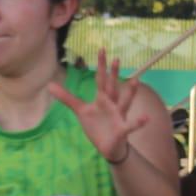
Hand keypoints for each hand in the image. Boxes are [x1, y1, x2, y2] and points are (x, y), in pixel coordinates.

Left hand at [48, 47, 146, 163]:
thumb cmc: (96, 125)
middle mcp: (112, 104)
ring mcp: (119, 116)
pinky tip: (145, 118)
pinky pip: (131, 125)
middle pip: (112, 86)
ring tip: (135, 80)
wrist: (108, 146)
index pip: (101, 80)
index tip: (101, 49)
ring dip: (130, 93)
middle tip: (116, 58)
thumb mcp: (81, 110)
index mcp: (102, 99)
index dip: (101, 66)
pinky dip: (138, 122)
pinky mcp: (122, 129)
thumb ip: (67, 98)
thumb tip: (49, 85)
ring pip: (125, 102)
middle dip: (114, 74)